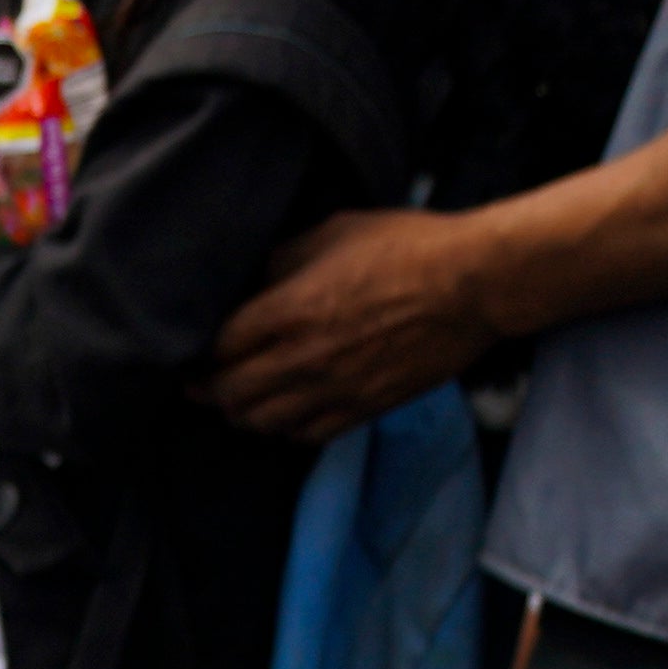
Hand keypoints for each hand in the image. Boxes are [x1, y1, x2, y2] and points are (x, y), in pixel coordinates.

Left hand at [203, 206, 504, 441]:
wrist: (473, 284)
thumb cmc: (407, 247)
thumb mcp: (333, 232)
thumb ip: (283, 261)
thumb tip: (254, 283)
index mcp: (289, 310)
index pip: (218, 347)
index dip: (199, 353)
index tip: (194, 352)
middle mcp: (303, 358)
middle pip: (230, 394)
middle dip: (210, 389)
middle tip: (202, 383)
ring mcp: (333, 389)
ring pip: (261, 422)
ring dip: (243, 412)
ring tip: (240, 400)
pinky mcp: (362, 408)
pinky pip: (305, 436)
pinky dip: (286, 429)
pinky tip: (287, 413)